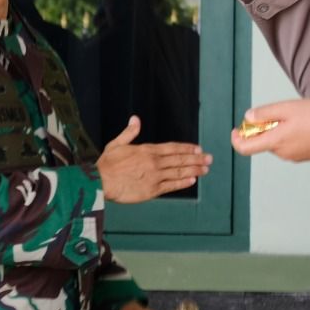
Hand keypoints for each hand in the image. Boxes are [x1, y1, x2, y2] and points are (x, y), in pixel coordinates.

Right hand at [97, 116, 211, 202]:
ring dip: (194, 170)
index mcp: (147, 150)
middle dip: (196, 159)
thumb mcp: (117, 144)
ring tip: (205, 169)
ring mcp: (154, 177)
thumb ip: (129, 132)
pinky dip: (182, 182)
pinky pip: (171, 186)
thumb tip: (135, 119)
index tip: (198, 148)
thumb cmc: (107, 164)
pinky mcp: (151, 190)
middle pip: (179, 159)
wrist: (100, 182)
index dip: (186, 148)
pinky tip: (192, 180)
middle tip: (209, 159)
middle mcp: (154, 162)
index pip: (172, 148)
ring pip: (178, 172)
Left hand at [230, 99, 309, 161]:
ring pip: (278, 142)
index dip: (237, 139)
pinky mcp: (306, 155)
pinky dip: (291, 134)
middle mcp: (283, 153)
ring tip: (298, 115)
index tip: (238, 129)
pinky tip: (307, 123)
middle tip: (279, 111)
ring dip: (280, 129)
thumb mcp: (289, 108)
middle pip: (263, 142)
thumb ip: (266, 113)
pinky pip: (291, 145)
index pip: (245, 148)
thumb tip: (248, 118)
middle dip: (265, 127)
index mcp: (275, 142)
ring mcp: (295, 156)